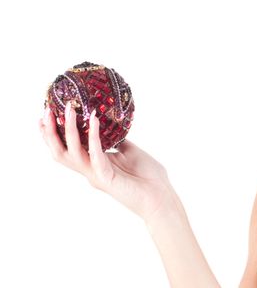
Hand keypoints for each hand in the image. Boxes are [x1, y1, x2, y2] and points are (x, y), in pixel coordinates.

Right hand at [39, 101, 176, 223]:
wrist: (162, 196)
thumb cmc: (149, 177)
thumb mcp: (130, 152)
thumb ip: (117, 141)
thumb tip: (111, 124)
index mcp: (95, 164)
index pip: (67, 149)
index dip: (54, 134)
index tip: (47, 114)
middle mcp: (91, 170)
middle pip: (61, 153)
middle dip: (50, 133)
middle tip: (45, 112)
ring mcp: (97, 175)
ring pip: (72, 153)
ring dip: (69, 130)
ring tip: (69, 109)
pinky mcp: (107, 177)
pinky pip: (96, 154)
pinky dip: (94, 136)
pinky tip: (95, 119)